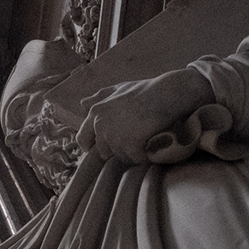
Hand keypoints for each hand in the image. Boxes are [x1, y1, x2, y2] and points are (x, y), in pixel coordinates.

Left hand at [76, 68, 212, 162]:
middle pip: (103, 152)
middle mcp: (101, 124)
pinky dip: (143, 156)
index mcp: (95, 112)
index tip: (107, 147)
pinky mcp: (130, 142)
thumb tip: (82, 103)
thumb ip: (100, 97)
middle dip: (116, 150)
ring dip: (132, 153)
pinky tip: (150, 146)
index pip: (82, 139)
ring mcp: (114, 134)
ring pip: (120, 157)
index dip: (95, 145)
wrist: (166, 93)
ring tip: (143, 141)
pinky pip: (134, 159)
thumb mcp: (119, 89)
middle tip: (133, 140)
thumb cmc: (144, 90)